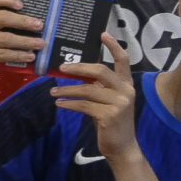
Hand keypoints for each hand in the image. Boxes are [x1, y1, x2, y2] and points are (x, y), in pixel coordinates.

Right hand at [0, 0, 43, 86]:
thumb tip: (34, 18)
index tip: (22, 5)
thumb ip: (5, 21)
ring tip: (40, 44)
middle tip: (39, 26)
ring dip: (25, 41)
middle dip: (22, 21)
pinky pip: (2, 54)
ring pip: (4, 38)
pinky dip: (19, 55)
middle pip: (0, 17)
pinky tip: (30, 56)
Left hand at [52, 33, 138, 156]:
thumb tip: (75, 70)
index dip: (113, 46)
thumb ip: (99, 85)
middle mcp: (126, 91)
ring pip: (88, 89)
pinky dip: (69, 103)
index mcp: (127, 84)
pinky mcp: (110, 116)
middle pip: (100, 71)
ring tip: (53, 92)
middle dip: (78, 68)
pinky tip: (59, 104)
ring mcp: (119, 103)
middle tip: (62, 68)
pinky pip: (84, 105)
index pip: (123, 60)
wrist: (122, 146)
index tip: (102, 34)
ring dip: (67, 90)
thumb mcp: (108, 100)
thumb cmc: (111, 120)